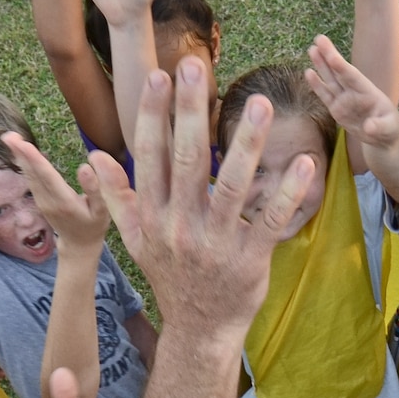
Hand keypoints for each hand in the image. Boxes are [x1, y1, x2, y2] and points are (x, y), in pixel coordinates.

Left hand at [2, 132, 110, 254]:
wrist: (79, 245)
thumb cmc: (94, 225)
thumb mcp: (101, 211)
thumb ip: (94, 189)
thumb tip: (85, 167)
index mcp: (64, 201)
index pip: (47, 176)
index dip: (34, 158)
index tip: (22, 144)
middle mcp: (48, 201)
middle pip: (32, 173)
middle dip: (20, 153)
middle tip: (8, 134)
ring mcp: (42, 201)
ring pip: (28, 175)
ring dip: (19, 156)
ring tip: (10, 138)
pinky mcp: (39, 201)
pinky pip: (30, 179)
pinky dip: (24, 164)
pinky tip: (19, 152)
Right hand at [88, 59, 308, 339]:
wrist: (200, 330)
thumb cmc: (172, 277)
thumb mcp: (137, 240)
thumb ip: (118, 197)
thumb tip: (94, 157)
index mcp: (154, 217)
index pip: (150, 157)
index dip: (153, 116)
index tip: (160, 76)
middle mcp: (181, 227)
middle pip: (187, 161)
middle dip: (191, 112)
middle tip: (198, 67)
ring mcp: (217, 244)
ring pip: (232, 186)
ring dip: (245, 143)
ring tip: (258, 103)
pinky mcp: (250, 260)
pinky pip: (270, 220)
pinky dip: (288, 192)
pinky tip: (304, 162)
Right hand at [304, 35, 398, 152]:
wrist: (382, 138)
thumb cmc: (389, 128)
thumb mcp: (389, 128)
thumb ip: (379, 126)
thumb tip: (368, 128)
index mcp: (367, 91)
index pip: (352, 76)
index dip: (341, 66)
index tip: (332, 55)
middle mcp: (354, 92)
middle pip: (339, 72)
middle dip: (329, 56)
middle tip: (319, 39)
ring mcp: (344, 99)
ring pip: (330, 79)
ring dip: (321, 65)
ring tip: (312, 49)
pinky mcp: (336, 109)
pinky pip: (324, 95)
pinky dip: (316, 84)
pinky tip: (308, 72)